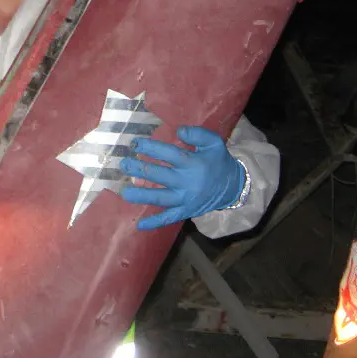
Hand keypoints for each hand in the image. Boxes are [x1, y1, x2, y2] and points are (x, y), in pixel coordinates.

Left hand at [119, 126, 245, 229]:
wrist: (234, 187)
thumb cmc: (219, 161)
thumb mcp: (214, 143)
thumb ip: (197, 134)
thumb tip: (178, 132)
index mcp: (193, 164)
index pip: (169, 155)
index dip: (151, 149)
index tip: (136, 144)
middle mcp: (187, 182)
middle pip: (160, 175)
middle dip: (140, 169)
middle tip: (123, 164)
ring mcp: (186, 199)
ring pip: (161, 198)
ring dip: (142, 195)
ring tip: (125, 192)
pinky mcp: (186, 211)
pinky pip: (169, 218)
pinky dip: (155, 223)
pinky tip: (139, 225)